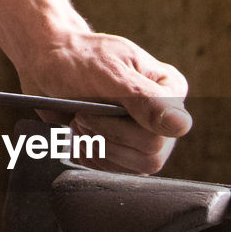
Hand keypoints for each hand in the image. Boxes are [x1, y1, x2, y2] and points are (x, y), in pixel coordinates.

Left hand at [17, 30, 191, 173]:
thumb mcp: (110, 72)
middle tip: (83, 116)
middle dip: (107, 138)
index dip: (125, 131)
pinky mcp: (126, 149)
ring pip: (134, 168)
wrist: (48, 64)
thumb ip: (146, 99)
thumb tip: (181, 126)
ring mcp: (146, 135)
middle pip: (150, 156)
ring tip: (80, 122)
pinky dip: (91, 156)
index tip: (93, 111)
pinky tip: (80, 135)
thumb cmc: (79, 59)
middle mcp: (164, 115)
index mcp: (171, 91)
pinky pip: (116, 171)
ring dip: (98, 148)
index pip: (163, 133)